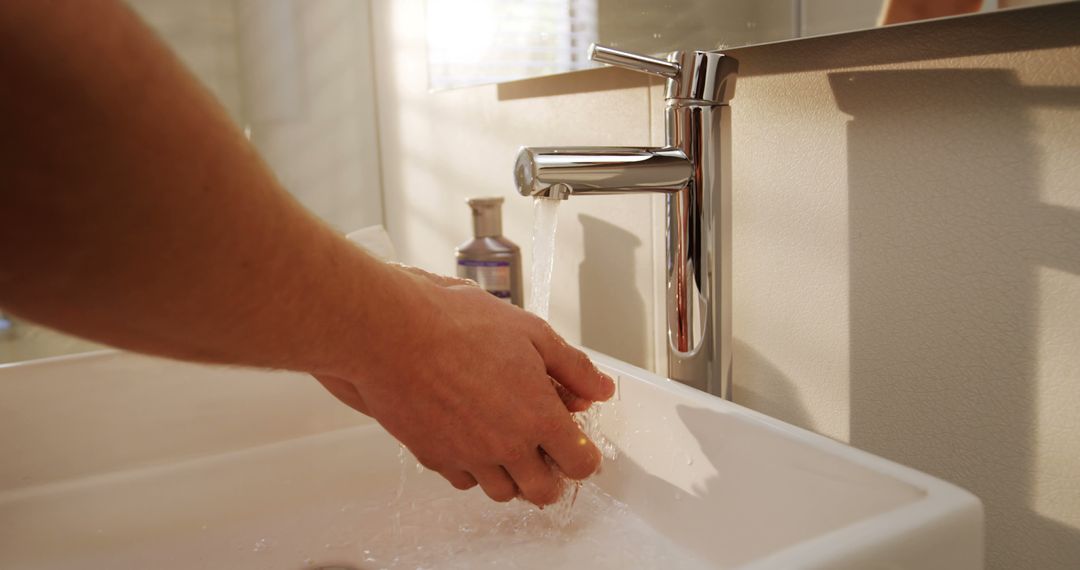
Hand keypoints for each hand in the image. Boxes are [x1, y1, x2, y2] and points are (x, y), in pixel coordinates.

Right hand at [315, 269, 614, 505]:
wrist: (392, 333)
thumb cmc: (457, 324)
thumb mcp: (531, 332)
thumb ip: (572, 367)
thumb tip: (600, 389)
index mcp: (537, 416)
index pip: (579, 464)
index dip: (585, 456)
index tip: (579, 444)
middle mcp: (505, 446)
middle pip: (543, 492)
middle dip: (551, 476)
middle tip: (546, 450)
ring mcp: (468, 456)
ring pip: (502, 492)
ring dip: (512, 475)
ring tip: (507, 443)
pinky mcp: (434, 456)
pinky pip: (463, 480)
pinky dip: (473, 468)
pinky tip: (471, 438)